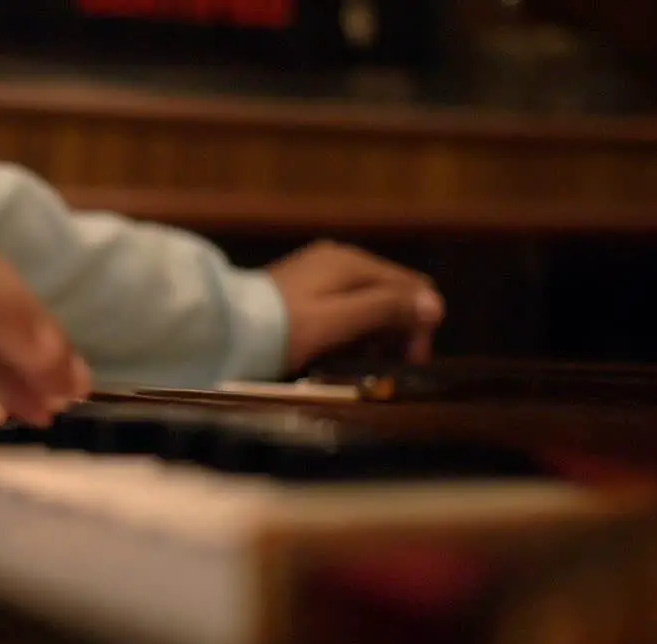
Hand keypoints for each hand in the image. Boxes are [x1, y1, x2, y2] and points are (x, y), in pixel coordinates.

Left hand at [266, 240, 443, 373]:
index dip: (420, 324)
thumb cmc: (282, 329)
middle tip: (388, 368)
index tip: (410, 362)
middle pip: (390, 295)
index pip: (411, 286)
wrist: (222, 330)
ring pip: (366, 305)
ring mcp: (317, 277)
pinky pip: (341, 312)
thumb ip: (387, 309)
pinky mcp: (301, 296)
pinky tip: (337, 355)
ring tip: (360, 364)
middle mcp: (337, 262)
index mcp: (351, 263)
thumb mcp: (339, 320)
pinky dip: (349, 333)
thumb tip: (434, 305)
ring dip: (373, 336)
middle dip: (398, 330)